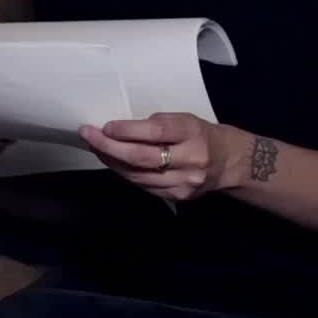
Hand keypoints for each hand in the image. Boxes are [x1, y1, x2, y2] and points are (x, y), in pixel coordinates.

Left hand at [78, 113, 245, 201]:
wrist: (229, 162)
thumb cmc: (200, 134)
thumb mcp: (184, 120)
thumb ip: (156, 125)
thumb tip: (118, 130)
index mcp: (192, 133)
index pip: (155, 132)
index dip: (127, 130)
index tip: (104, 127)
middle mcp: (190, 159)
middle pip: (141, 157)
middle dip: (109, 147)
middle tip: (87, 135)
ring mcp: (184, 182)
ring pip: (138, 175)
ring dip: (112, 162)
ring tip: (95, 148)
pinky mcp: (178, 196)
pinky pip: (144, 186)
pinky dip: (126, 174)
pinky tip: (114, 163)